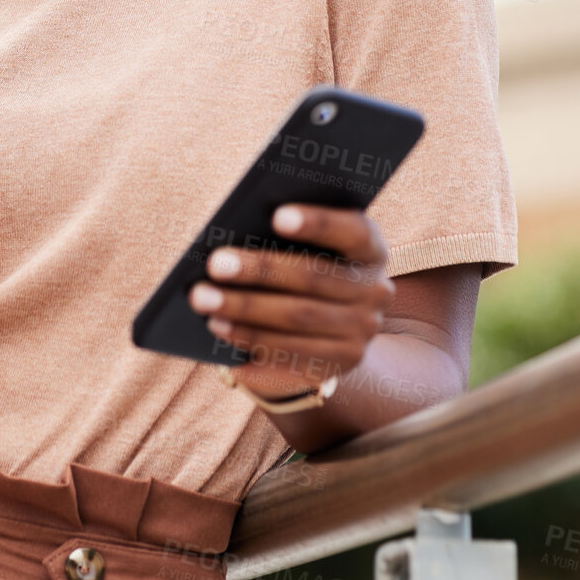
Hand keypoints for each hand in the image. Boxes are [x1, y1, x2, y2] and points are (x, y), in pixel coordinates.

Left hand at [188, 205, 394, 400]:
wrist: (328, 324)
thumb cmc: (302, 262)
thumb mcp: (303, 244)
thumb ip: (283, 234)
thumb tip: (236, 230)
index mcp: (370, 248)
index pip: (353, 230)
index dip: (318, 223)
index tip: (277, 216)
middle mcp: (374, 290)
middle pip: (315, 277)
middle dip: (260, 270)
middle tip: (215, 264)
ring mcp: (362, 331)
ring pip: (299, 318)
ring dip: (246, 310)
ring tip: (205, 300)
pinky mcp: (341, 363)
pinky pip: (293, 354)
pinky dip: (252, 341)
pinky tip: (220, 331)